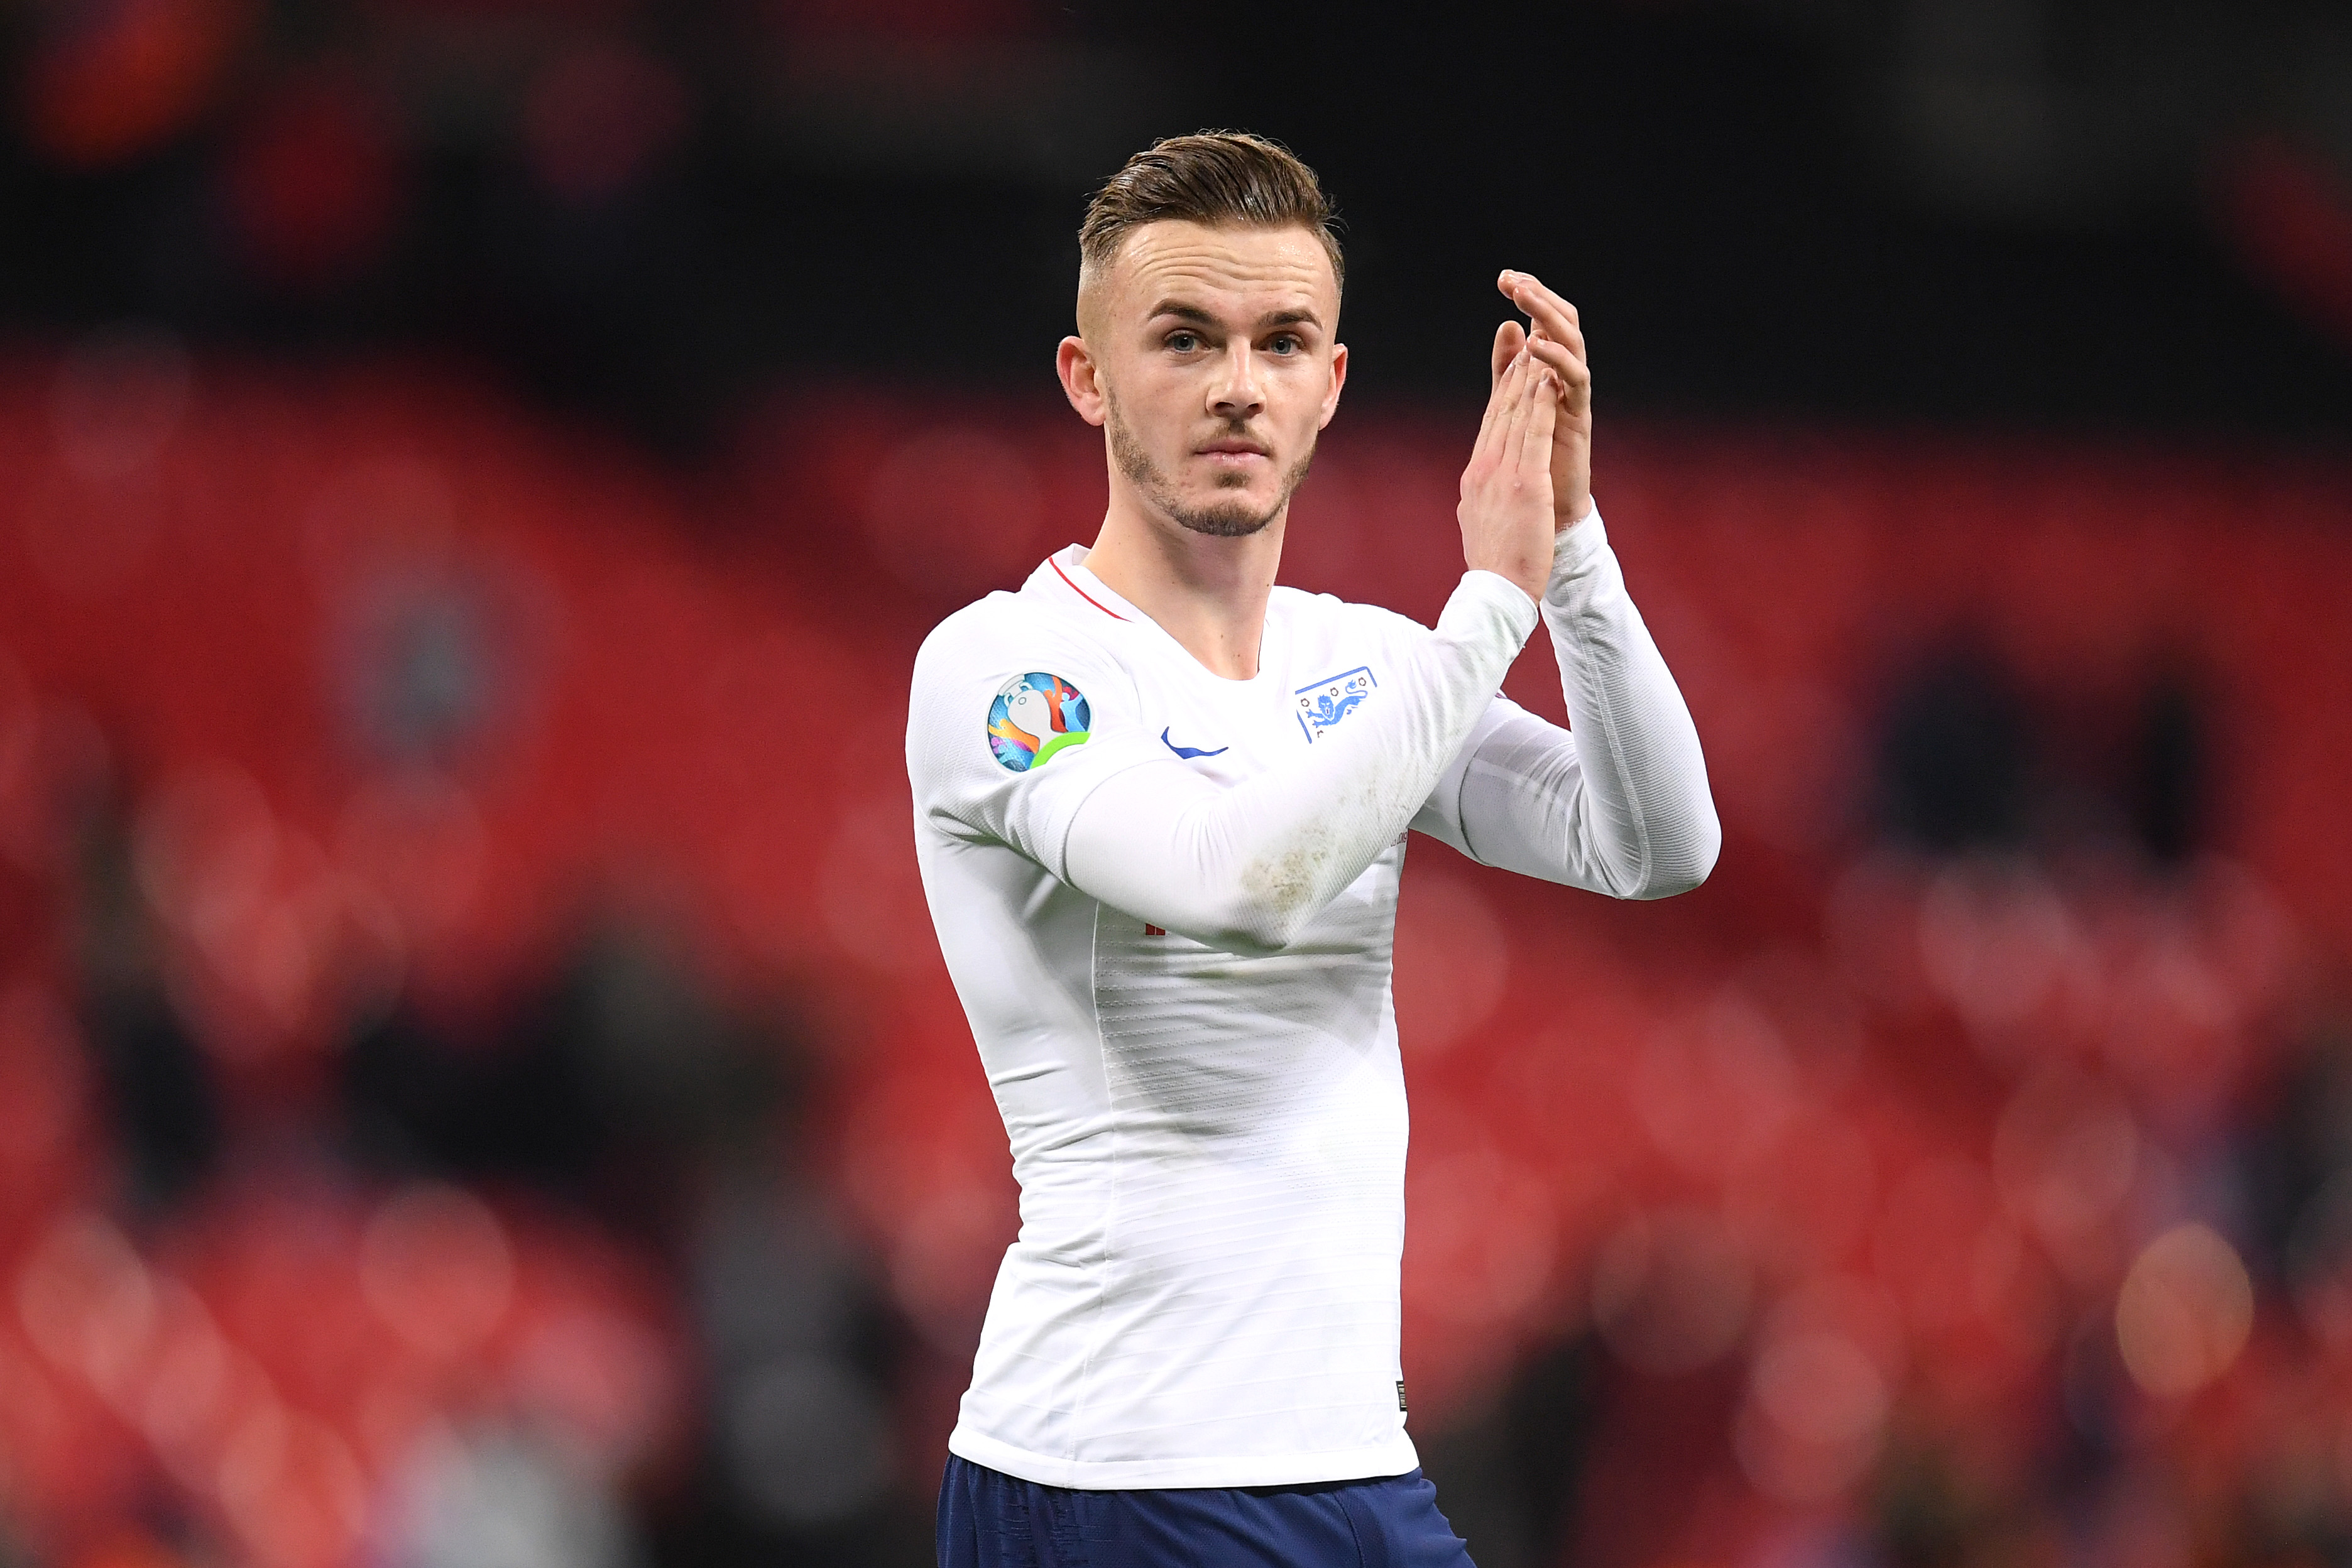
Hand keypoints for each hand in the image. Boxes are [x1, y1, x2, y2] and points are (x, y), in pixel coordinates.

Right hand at [1457, 345, 1559, 601]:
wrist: (1496, 592)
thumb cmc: (1493, 565)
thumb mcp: (1478, 523)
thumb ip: (1477, 501)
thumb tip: (1470, 496)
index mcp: (1475, 477)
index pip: (1490, 424)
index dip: (1501, 390)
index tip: (1511, 364)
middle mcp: (1485, 468)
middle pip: (1501, 410)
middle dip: (1513, 370)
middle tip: (1523, 337)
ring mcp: (1504, 474)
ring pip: (1517, 414)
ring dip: (1529, 376)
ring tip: (1538, 345)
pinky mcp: (1526, 484)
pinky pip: (1535, 434)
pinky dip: (1542, 404)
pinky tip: (1548, 380)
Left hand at [1490, 270, 1592, 528]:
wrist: (1548, 513)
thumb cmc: (1533, 461)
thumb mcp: (1512, 407)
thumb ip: (1508, 370)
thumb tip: (1507, 325)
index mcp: (1548, 372)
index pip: (1542, 321)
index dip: (1529, 295)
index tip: (1505, 275)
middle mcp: (1565, 378)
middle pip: (1561, 323)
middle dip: (1539, 296)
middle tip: (1512, 278)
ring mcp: (1574, 396)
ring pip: (1571, 343)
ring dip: (1548, 317)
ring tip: (1525, 297)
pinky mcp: (1579, 416)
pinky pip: (1575, 379)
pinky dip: (1557, 359)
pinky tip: (1537, 344)